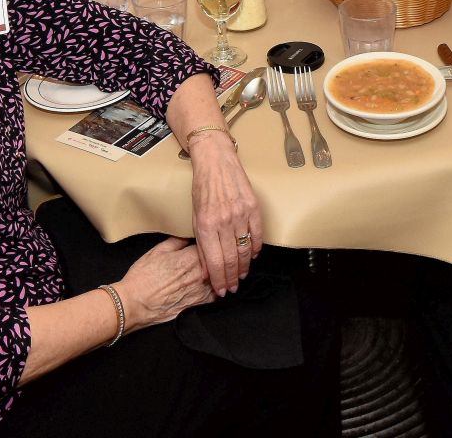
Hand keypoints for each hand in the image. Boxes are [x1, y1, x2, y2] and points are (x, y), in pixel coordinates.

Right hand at [117, 237, 213, 330]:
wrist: (134, 304)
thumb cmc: (142, 278)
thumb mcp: (157, 251)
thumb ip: (177, 241)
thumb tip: (190, 235)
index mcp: (190, 258)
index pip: (210, 244)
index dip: (208, 242)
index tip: (206, 242)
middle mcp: (199, 274)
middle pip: (217, 261)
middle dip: (216, 256)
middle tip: (212, 254)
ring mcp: (201, 290)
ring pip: (219, 277)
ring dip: (218, 272)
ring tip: (215, 268)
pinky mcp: (199, 304)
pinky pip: (216, 294)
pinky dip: (217, 288)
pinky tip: (212, 284)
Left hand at [188, 130, 263, 294]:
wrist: (215, 161)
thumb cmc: (202, 188)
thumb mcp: (195, 216)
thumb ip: (201, 242)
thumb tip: (206, 267)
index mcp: (206, 225)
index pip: (214, 262)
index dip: (219, 280)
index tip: (221, 290)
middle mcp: (223, 221)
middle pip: (231, 259)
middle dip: (232, 278)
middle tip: (232, 288)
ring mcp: (240, 214)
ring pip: (245, 250)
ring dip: (244, 266)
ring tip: (242, 275)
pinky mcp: (252, 206)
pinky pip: (257, 234)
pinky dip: (255, 248)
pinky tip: (253, 255)